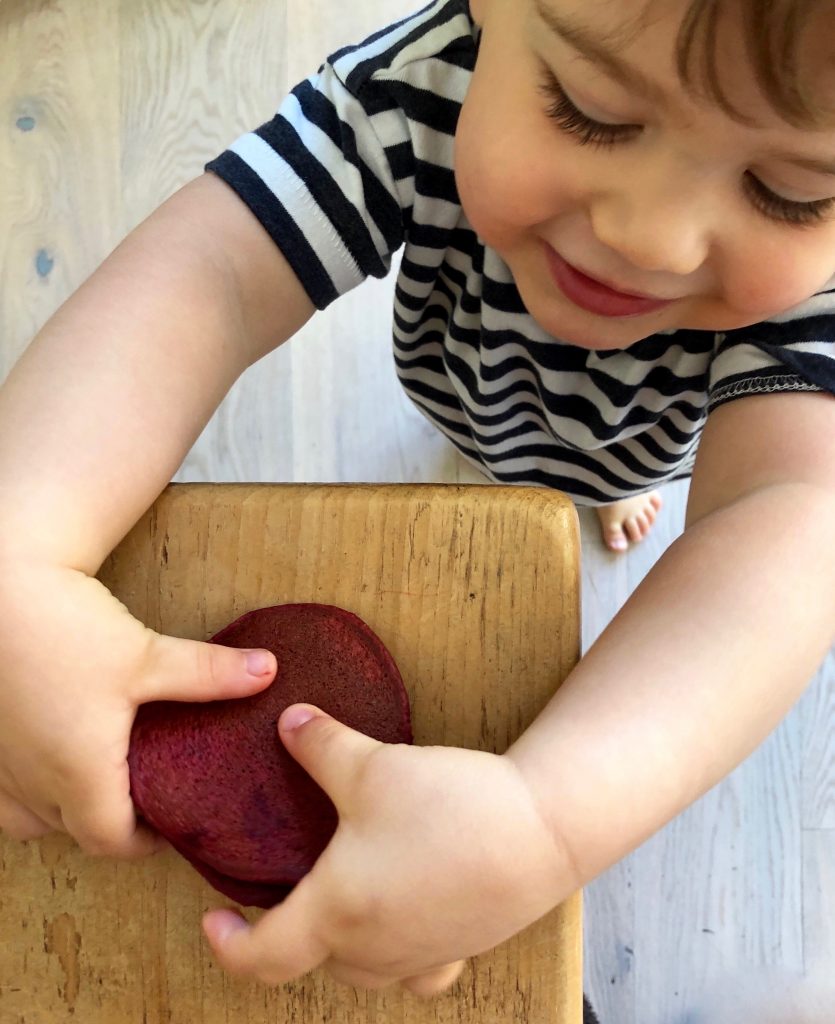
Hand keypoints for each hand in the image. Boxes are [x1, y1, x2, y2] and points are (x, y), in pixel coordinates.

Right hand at [0, 561, 275, 856]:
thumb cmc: (65, 627)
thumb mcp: (146, 654)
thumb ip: (209, 672)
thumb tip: (270, 672)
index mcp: (78, 773)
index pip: (112, 841)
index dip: (146, 842)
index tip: (173, 825)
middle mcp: (31, 781)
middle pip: (74, 831)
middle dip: (112, 824)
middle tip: (149, 798)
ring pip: (30, 817)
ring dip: (66, 809)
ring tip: (101, 778)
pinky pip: (2, 792)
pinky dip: (27, 789)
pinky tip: (46, 757)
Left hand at [203, 704, 567, 996]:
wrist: (539, 830)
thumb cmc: (448, 807)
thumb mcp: (370, 766)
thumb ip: (319, 745)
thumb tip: (288, 722)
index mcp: (336, 913)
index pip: (262, 956)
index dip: (228, 945)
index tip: (213, 921)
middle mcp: (373, 949)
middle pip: (308, 961)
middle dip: (283, 933)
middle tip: (278, 891)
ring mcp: (419, 957)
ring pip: (359, 967)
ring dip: (337, 941)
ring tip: (337, 897)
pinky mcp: (460, 947)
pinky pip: (414, 969)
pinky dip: (397, 951)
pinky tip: (405, 919)